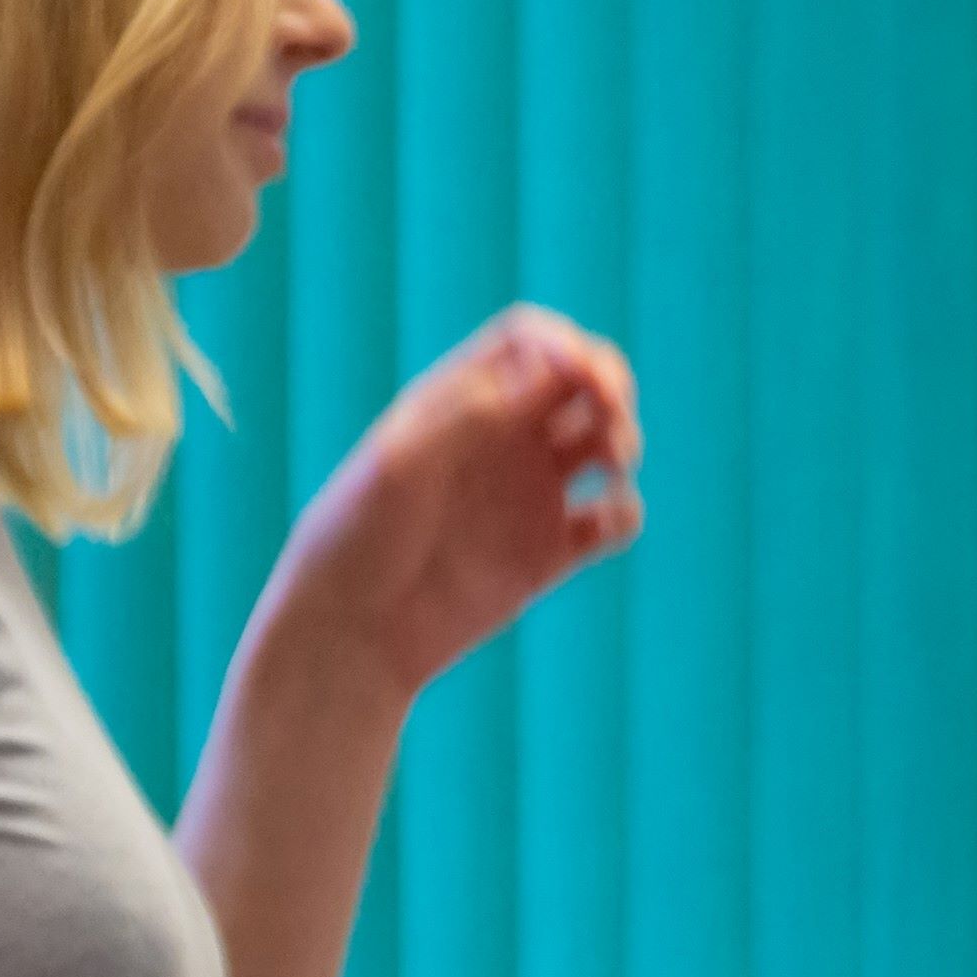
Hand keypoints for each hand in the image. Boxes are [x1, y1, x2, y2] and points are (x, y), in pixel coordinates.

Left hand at [255, 307, 646, 712]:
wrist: (351, 631)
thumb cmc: (357, 538)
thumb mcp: (399, 465)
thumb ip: (471, 414)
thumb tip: (548, 371)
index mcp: (460, 401)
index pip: (530, 345)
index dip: (568, 347)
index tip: (586, 374)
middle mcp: (500, 439)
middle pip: (579, 383)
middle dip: (609, 386)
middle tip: (613, 416)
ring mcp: (528, 494)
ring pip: (602, 442)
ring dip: (624, 439)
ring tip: (614, 465)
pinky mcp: (548, 553)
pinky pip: (610, 520)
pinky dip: (625, 512)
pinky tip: (607, 519)